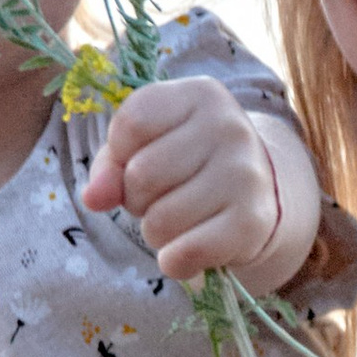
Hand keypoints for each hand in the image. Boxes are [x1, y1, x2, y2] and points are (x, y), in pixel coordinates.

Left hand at [83, 83, 292, 285]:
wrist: (262, 196)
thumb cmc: (190, 165)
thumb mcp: (148, 147)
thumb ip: (110, 166)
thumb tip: (94, 197)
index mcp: (200, 94)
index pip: (131, 124)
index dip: (121, 154)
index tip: (144, 159)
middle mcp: (229, 127)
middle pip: (141, 175)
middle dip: (137, 199)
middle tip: (164, 197)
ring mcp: (244, 174)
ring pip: (159, 220)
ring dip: (156, 233)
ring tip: (181, 220)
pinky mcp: (252, 221)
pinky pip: (186, 253)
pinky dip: (174, 262)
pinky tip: (188, 251)